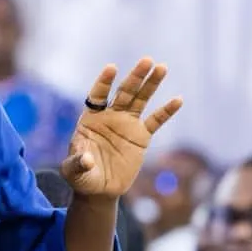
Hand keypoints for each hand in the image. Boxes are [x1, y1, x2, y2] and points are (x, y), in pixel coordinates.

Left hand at [62, 57, 182, 198]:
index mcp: (91, 118)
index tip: (112, 68)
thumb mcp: (73, 172)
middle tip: (147, 60)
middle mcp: (110, 116)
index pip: (98, 96)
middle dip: (135, 77)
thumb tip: (87, 160)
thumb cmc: (81, 177)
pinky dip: (166, 111)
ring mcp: (127, 124)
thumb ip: (78, 163)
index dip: (104, 82)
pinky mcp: (141, 137)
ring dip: (151, 84)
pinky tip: (178, 100)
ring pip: (140, 100)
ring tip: (162, 67)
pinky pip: (155, 122)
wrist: (99, 190)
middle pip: (124, 92)